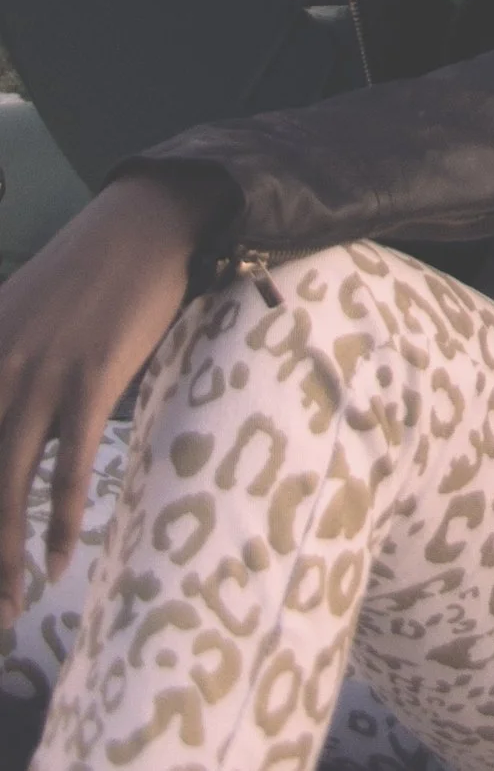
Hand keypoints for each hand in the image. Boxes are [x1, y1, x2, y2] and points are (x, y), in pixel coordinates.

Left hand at [0, 174, 217, 622]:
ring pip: (10, 487)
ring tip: (10, 607)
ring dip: (6, 557)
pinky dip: (63, 521)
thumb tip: (7, 415)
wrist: (144, 223)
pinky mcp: (90, 383)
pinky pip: (70, 469)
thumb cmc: (87, 269)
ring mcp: (42, 377)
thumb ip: (3, 363)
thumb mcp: (18, 311)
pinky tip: (60, 559)